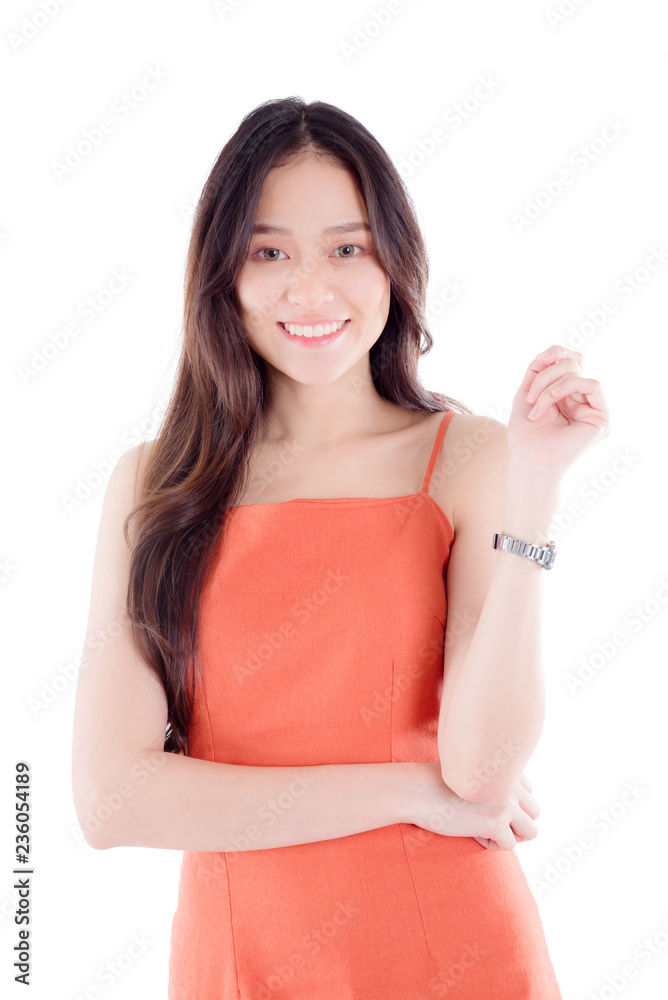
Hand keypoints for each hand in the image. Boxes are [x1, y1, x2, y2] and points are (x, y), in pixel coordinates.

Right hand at [410, 763, 539, 850]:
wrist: (416, 791)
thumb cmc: (435, 783)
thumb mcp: (469, 772)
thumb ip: (492, 780)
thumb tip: (507, 807)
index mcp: (505, 768)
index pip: (529, 794)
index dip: (510, 806)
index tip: (486, 805)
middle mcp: (511, 783)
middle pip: (535, 813)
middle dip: (515, 823)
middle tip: (488, 823)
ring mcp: (506, 803)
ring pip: (530, 832)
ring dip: (509, 835)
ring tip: (483, 829)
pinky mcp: (497, 822)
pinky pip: (508, 845)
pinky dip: (491, 844)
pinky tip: (471, 832)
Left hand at [508, 344, 609, 479]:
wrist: (528, 459)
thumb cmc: (525, 433)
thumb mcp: (527, 393)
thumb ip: (539, 370)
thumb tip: (553, 352)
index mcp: (567, 394)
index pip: (570, 360)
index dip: (556, 352)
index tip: (538, 359)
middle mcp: (583, 399)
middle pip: (572, 363)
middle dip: (546, 375)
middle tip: (530, 397)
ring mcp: (593, 408)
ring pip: (577, 373)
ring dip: (550, 385)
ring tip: (536, 406)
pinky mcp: (602, 418)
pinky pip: (592, 384)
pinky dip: (567, 387)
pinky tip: (552, 400)